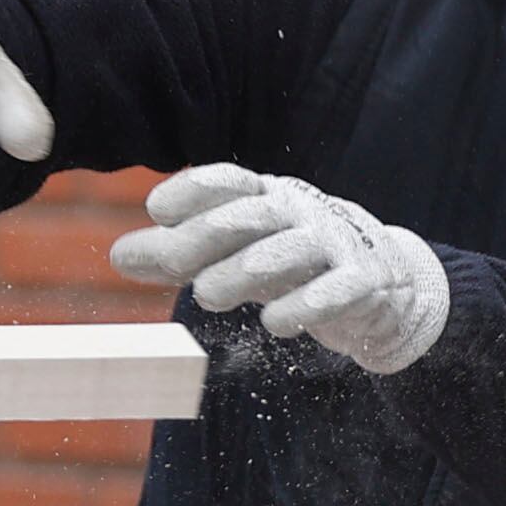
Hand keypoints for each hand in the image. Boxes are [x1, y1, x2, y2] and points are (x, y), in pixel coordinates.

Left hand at [110, 164, 449, 375]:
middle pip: (254, 215)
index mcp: (268, 198)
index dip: (195, 190)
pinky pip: (338, 289)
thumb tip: (119, 255)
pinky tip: (275, 323)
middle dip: (209, 235)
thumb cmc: (294, 263)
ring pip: (291, 250)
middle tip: (171, 264)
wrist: (387, 283)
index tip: (158, 209)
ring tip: (208, 297)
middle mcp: (302, 213)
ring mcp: (338, 245)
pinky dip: (305, 305)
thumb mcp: (235, 254)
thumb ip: (180, 254)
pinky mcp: (366, 282)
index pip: (232, 182)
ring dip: (246, 270)